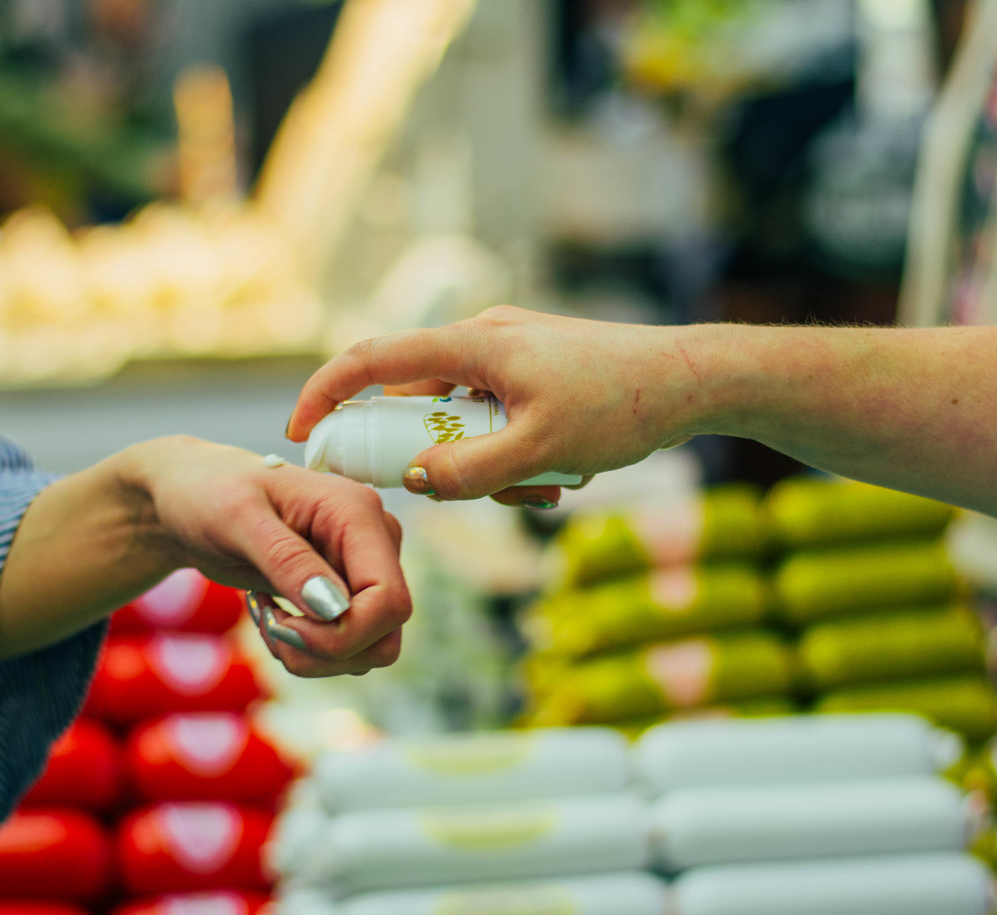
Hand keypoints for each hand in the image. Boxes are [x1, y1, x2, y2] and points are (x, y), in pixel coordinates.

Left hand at [133, 437, 410, 677]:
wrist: (194, 498)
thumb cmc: (210, 493)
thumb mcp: (236, 518)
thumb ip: (286, 560)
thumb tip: (334, 609)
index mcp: (358, 513)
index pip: (390, 601)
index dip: (343, 634)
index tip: (283, 625)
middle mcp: (374, 542)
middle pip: (383, 633)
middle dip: (323, 649)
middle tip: (268, 624)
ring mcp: (364, 570)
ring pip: (369, 649)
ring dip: (312, 653)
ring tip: (266, 617)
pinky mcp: (349, 593)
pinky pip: (348, 647)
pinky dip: (308, 649)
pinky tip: (274, 615)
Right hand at [287, 306, 707, 502]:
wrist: (693, 378)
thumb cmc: (619, 405)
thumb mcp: (538, 452)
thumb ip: (467, 473)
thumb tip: (412, 483)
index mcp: (474, 344)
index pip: (374, 359)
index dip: (327, 392)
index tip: (302, 432)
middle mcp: (485, 340)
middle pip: (420, 400)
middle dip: (434, 455)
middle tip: (464, 492)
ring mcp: (512, 355)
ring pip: (464, 418)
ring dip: (487, 465)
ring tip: (543, 489)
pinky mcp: (536, 372)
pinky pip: (498, 417)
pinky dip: (513, 453)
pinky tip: (560, 477)